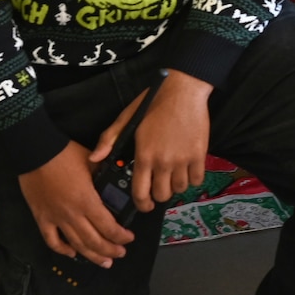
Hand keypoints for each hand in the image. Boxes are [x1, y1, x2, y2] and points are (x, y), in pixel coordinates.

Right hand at [17, 142, 135, 266]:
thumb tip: (114, 177)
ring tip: (104, 262)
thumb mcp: (90, 160)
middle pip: (95, 241)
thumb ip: (103, 172)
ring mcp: (56, 218)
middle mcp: (73, 214)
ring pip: (76, 245)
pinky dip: (62, 250)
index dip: (121, 237)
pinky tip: (72, 253)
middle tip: (119, 254)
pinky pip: (52, 240)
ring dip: (92, 256)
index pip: (109, 227)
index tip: (128, 238)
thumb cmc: (64, 153)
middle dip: (110, 250)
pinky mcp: (42, 218)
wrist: (35, 150)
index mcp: (87, 201)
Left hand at [91, 71, 212, 214]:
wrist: (183, 90)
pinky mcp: (199, 155)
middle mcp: (163, 162)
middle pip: (162, 195)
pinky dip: (192, 178)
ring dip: (176, 185)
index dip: (142, 204)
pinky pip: (196, 180)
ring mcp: (182, 160)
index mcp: (144, 155)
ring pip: (179, 189)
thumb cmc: (154, 101)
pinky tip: (187, 169)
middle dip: (159, 194)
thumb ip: (109, 139)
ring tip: (173, 174)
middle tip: (159, 185)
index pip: (140, 192)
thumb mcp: (127, 117)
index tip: (144, 205)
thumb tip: (95, 159)